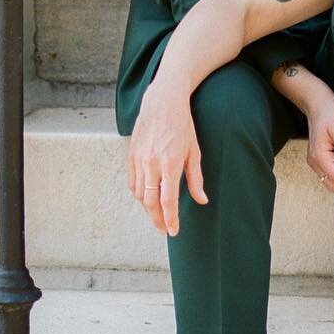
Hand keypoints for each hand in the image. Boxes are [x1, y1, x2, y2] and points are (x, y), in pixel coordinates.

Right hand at [128, 84, 206, 234]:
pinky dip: (139, 194)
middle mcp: (151, 163)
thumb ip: (195, 179)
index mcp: (170, 163)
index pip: (167, 200)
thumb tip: (202, 201)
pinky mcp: (130, 155)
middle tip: (164, 229)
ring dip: (147, 208)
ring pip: (139, 194)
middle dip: (157, 219)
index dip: (170, 219)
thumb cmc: (182, 125)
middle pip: (150, 202)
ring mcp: (138, 159)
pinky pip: (132, 182)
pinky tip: (147, 198)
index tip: (173, 231)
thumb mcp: (194, 151)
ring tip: (157, 215)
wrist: (162, 101)